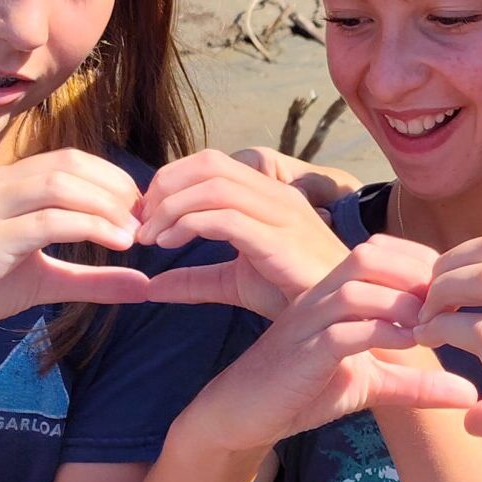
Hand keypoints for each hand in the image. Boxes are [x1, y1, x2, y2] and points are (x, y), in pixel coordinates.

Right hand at [0, 150, 151, 351]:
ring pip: (59, 185)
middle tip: (145, 220)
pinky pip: (45, 222)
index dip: (112, 179)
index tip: (141, 210)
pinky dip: (89, 227)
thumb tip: (145, 285)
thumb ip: (92, 279)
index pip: (69, 160)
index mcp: (6, 184)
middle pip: (70, 165)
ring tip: (133, 234)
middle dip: (116, 188)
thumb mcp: (44, 280)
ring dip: (106, 206)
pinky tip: (116, 244)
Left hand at [134, 149, 349, 317]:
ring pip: (212, 186)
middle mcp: (275, 194)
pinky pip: (224, 217)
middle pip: (208, 164)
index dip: (171, 180)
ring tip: (150, 237)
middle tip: (141, 222)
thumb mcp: (235, 283)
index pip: (210, 162)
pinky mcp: (279, 239)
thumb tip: (151, 286)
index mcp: (267, 194)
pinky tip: (169, 246)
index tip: (147, 215)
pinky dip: (187, 225)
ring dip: (171, 208)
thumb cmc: (294, 295)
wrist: (339, 319)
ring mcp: (281, 213)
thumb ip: (195, 280)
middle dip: (165, 187)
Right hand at [184, 236, 478, 456]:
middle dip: (416, 273)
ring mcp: (308, 322)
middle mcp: (320, 296)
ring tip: (431, 327)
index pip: (384, 253)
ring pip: (356, 288)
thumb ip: (416, 385)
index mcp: (337, 293)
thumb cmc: (302, 390)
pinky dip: (378, 333)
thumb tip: (472, 393)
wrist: (240, 413)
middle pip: (371, 256)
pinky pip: (340, 332)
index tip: (457, 293)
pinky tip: (406, 346)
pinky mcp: (301, 353)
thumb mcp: (370, 385)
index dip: (425, 264)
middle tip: (450, 304)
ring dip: (401, 302)